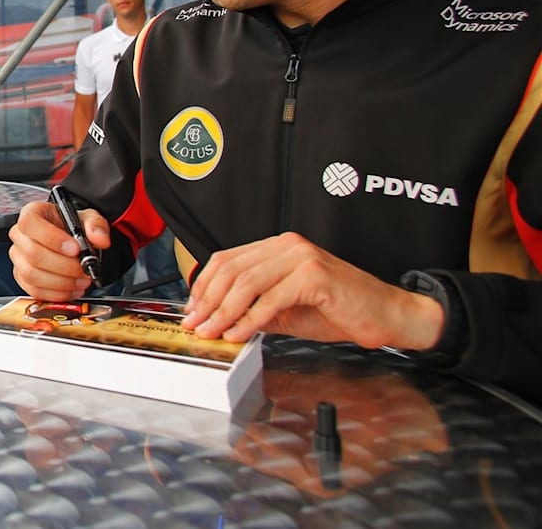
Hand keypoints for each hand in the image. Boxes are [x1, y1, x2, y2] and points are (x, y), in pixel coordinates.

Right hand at [7, 200, 108, 300]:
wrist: (70, 241)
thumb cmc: (73, 227)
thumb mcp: (88, 219)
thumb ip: (96, 225)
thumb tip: (100, 239)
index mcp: (33, 213)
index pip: (30, 223)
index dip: (52, 238)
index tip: (75, 248)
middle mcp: (20, 235)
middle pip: (32, 253)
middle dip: (63, 266)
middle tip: (83, 268)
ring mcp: (18, 257)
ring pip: (32, 274)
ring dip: (61, 282)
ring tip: (81, 280)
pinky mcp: (22, 277)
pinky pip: (34, 290)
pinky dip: (56, 293)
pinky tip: (72, 288)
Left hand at [181, 232, 443, 349]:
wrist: (387, 315)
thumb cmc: (340, 312)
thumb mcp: (286, 310)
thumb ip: (253, 309)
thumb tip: (218, 320)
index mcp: (278, 247)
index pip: (227, 260)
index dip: (204, 286)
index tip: (192, 311)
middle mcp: (287, 245)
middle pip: (231, 269)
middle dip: (208, 301)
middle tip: (196, 325)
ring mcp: (301, 257)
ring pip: (246, 283)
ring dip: (223, 312)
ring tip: (213, 332)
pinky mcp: (314, 276)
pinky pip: (271, 299)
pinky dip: (250, 319)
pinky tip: (239, 334)